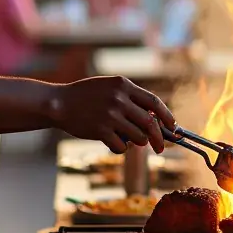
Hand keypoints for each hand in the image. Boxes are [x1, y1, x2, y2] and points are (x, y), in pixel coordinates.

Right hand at [52, 76, 174, 152]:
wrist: (59, 103)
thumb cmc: (86, 96)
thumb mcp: (110, 87)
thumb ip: (131, 98)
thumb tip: (156, 118)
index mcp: (124, 85)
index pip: (154, 102)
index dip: (167, 116)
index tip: (173, 128)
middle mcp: (119, 99)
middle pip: (150, 123)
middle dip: (159, 139)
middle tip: (160, 148)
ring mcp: (110, 115)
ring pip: (138, 137)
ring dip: (137, 142)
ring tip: (125, 138)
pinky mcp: (101, 130)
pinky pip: (121, 146)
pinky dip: (120, 147)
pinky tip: (110, 141)